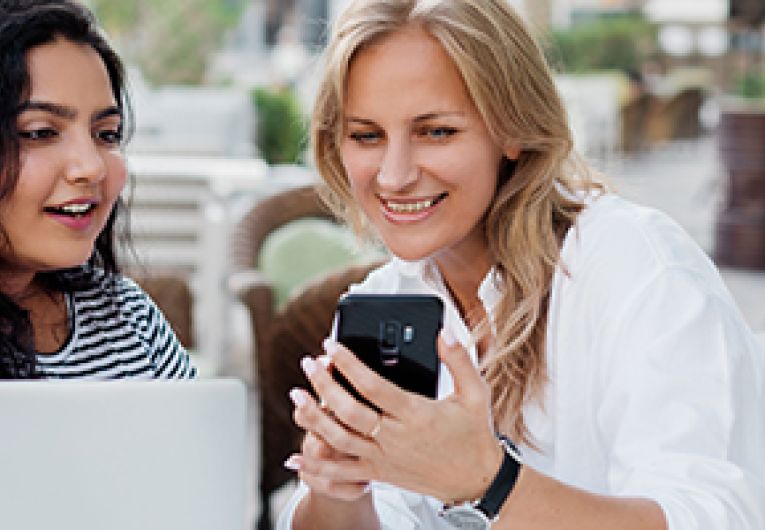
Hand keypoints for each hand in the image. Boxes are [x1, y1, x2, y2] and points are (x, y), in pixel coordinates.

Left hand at [287, 330, 503, 503]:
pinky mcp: (379, 474)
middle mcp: (396, 438)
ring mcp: (384, 458)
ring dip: (313, 418)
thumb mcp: (476, 393)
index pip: (372, 386)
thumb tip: (444, 331)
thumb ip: (459, 360)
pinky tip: (295, 459)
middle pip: (348, 411)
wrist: (477, 482)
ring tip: (296, 396)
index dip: (348, 363)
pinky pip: (341, 473)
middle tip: (307, 364)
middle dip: (323, 385)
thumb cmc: (475, 435)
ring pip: (339, 440)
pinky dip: (316, 467)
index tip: (331, 344)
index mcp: (416, 414)